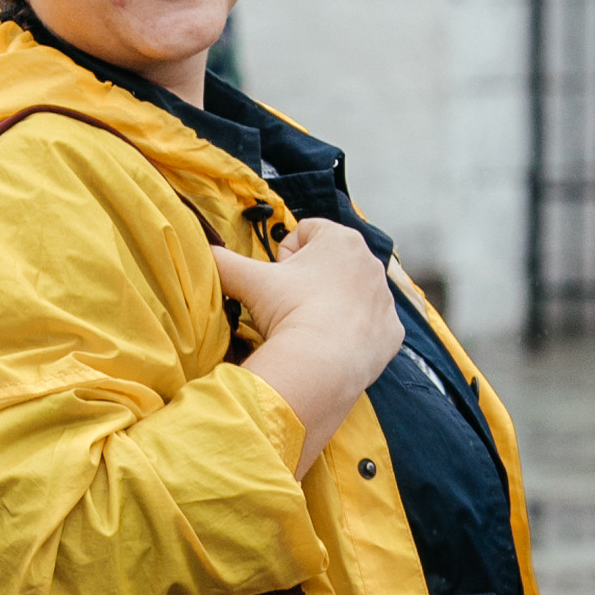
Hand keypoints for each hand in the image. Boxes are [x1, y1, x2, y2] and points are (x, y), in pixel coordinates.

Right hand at [212, 222, 400, 476]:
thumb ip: (222, 261)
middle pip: (330, 263)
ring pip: (350, 294)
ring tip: (309, 327)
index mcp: (340, 239)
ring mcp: (384, 297)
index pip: (306, 232)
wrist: (323, 363)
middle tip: (288, 306)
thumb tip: (202, 252)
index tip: (276, 281)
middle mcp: (370, 261)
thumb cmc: (290, 311)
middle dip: (309, 280)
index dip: (284, 256)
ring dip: (330, 305)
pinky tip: (332, 345)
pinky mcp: (392, 331)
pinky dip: (351, 334)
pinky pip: (369, 326)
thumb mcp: (248, 280)